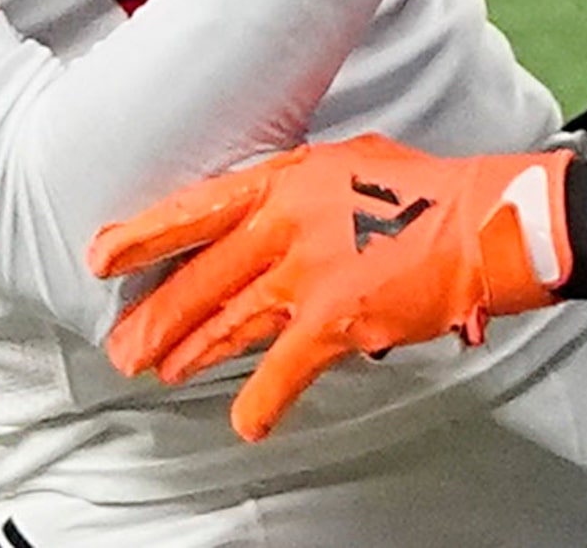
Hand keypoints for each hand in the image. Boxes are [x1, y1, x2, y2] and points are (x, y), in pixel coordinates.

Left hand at [91, 134, 575, 440]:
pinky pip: (282, 369)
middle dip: (159, 315)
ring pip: (231, 322)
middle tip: (125, 344)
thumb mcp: (353, 163)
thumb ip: (304, 189)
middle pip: (205, 275)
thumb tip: (276, 209)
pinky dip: (262, 401)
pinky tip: (246, 422)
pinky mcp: (335, 317)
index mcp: (289, 179)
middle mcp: (288, 221)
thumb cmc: (431, 192)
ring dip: (193, 352)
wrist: (484, 223)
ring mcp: (308, 271)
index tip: (101, 255)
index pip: (198, 207)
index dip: (145, 234)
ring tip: (162, 372)